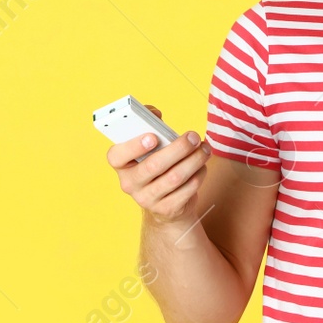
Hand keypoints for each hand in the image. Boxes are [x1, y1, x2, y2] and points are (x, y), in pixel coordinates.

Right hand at [106, 103, 211, 224]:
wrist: (164, 202)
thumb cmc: (156, 163)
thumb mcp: (149, 146)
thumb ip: (149, 125)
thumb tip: (155, 113)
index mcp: (121, 164)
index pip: (117, 156)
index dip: (133, 146)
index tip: (153, 137)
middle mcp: (129, 183)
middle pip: (154, 166)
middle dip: (178, 149)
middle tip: (193, 137)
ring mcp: (146, 199)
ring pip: (175, 178)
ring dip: (194, 160)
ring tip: (204, 149)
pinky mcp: (166, 209)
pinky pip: (186, 190)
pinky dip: (198, 175)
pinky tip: (202, 166)